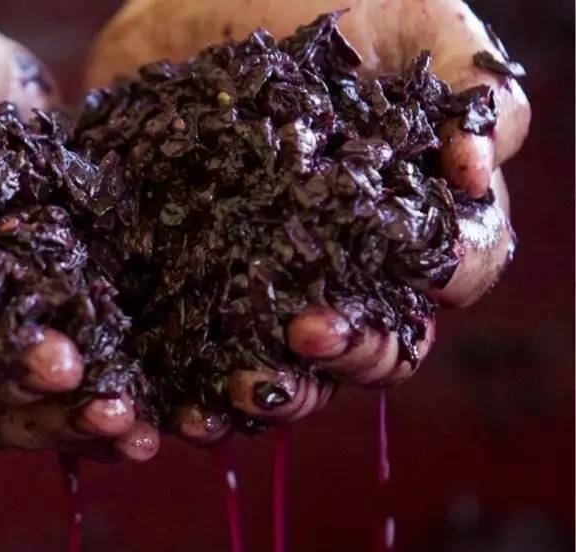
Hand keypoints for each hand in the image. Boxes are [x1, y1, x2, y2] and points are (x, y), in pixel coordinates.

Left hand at [85, 0, 528, 438]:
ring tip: (239, 391)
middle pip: (381, 345)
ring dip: (279, 397)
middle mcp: (347, 264)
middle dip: (356, 353)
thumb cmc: (307, 2)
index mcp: (411, 211)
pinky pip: (201, 365)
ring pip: (296, 376)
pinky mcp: (194, 293)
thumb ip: (468, 82)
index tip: (419, 275)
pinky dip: (193, 398)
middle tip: (308, 333)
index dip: (449, 282)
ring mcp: (269, 286)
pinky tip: (175, 410)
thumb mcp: (406, 16)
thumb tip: (478, 168)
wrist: (185, 3)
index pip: (460, 268)